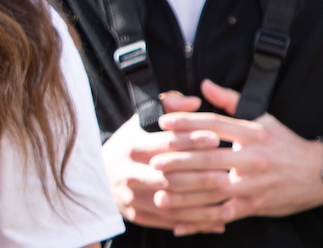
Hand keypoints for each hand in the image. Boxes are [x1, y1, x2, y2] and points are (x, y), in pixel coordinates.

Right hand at [104, 91, 230, 233]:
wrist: (95, 177)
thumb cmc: (126, 145)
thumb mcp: (138, 122)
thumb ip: (167, 107)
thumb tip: (194, 101)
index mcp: (131, 147)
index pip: (165, 143)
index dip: (191, 140)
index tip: (216, 139)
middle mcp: (130, 173)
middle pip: (170, 176)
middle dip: (200, 176)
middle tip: (227, 174)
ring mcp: (132, 196)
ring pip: (172, 202)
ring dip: (201, 202)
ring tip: (227, 197)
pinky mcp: (137, 215)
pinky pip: (169, 220)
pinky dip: (194, 221)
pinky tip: (217, 219)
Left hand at [145, 80, 322, 231]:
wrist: (322, 174)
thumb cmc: (285, 144)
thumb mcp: (262, 118)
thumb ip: (231, 101)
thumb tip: (204, 84)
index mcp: (252, 133)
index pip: (214, 124)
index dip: (186, 122)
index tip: (162, 123)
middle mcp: (252, 159)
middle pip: (209, 159)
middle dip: (179, 162)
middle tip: (154, 163)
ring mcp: (254, 185)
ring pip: (214, 190)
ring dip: (185, 194)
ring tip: (159, 195)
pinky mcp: (255, 206)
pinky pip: (224, 215)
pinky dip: (201, 222)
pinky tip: (180, 225)